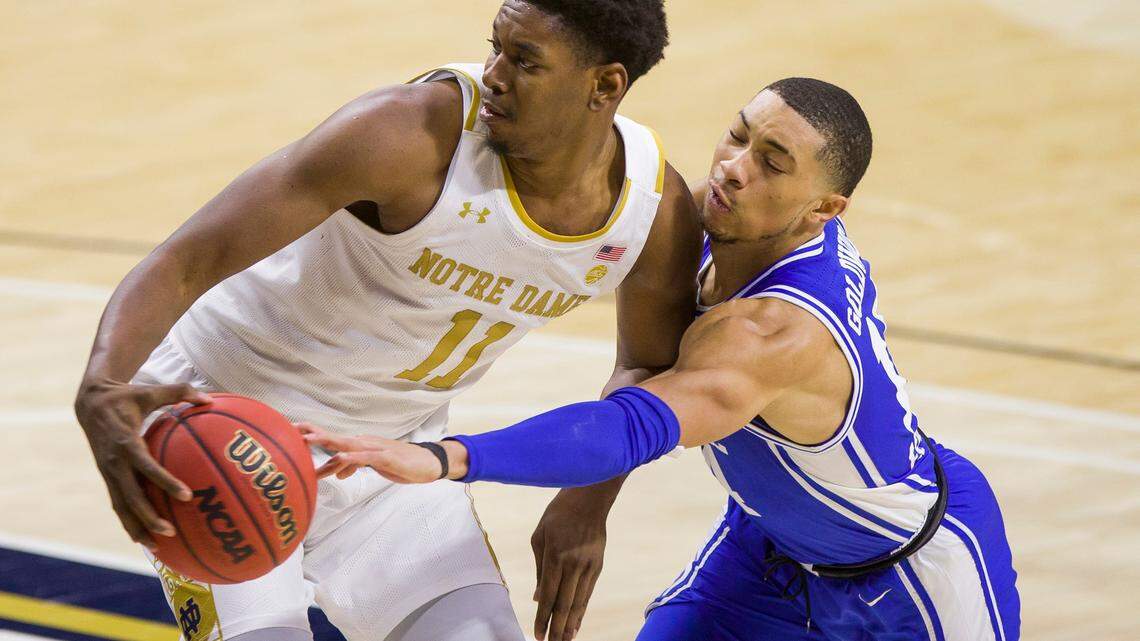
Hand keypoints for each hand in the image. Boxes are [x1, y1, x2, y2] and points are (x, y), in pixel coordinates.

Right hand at [73, 378, 211, 550]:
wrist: (90, 403)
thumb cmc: (127, 396)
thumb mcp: (151, 390)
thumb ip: (180, 392)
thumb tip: (210, 398)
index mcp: (126, 442)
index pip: (146, 466)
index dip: (164, 481)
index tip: (186, 494)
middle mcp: (115, 462)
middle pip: (131, 496)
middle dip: (149, 516)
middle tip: (171, 531)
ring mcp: (109, 472)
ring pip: (122, 506)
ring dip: (138, 527)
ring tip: (158, 547)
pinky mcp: (108, 478)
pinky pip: (118, 504)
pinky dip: (129, 522)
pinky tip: (144, 539)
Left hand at [297, 424, 467, 482]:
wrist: (429, 462)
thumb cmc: (400, 463)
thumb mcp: (372, 466)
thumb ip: (352, 467)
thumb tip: (335, 472)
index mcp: (358, 445)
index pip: (331, 438)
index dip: (311, 433)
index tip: (289, 431)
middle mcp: (363, 443)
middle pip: (333, 437)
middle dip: (311, 433)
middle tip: (290, 429)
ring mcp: (375, 448)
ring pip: (346, 444)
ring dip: (326, 442)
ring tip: (307, 440)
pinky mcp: (387, 457)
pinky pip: (366, 457)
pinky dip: (352, 457)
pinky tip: (340, 458)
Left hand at [531, 489, 611, 640]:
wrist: (589, 498)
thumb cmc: (558, 514)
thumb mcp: (539, 536)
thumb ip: (538, 569)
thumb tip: (538, 598)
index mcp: (555, 556)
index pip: (548, 595)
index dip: (542, 618)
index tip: (537, 634)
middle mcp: (573, 564)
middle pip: (564, 604)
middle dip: (557, 628)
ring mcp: (588, 566)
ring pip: (579, 602)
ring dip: (570, 624)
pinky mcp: (598, 566)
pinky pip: (588, 593)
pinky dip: (581, 610)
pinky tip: (576, 623)